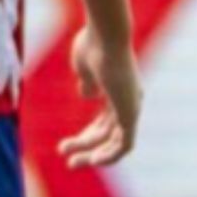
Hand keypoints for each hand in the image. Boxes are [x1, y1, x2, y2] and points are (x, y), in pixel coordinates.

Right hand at [60, 25, 140, 169]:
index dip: (86, 135)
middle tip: (64, 155)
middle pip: (107, 133)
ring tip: (71, 162)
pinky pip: (125, 144)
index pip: (104, 121)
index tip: (66, 145)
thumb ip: (86, 81)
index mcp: (118, 88)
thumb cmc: (92, 43)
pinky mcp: (132, 114)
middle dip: (86, 147)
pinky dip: (110, 155)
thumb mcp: (83, 64)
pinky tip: (93, 160)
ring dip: (92, 154)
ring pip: (113, 141)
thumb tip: (88, 95)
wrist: (106, 35)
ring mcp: (131, 107)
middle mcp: (128, 100)